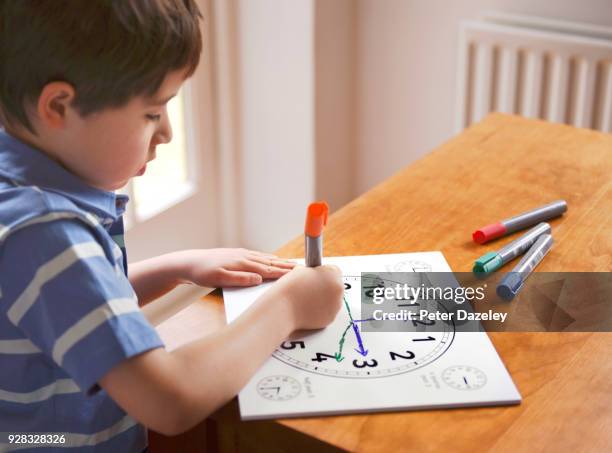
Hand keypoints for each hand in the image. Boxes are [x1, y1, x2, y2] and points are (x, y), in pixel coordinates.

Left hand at [176, 248, 295, 287]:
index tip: (298, 275)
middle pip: (270, 262)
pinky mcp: (237, 255)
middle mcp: (245, 257)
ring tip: (293, 265)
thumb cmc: (203, 273)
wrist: (190, 262)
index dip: (283, 273)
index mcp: (243, 264)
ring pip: (266, 258)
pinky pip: (258, 256)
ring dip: (280, 261)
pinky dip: (269, 258)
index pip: (268, 269)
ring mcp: (242, 255)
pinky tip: (272, 259)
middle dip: (287, 266)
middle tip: (303, 269)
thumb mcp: (219, 279)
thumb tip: (258, 278)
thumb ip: (240, 279)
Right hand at [267, 265, 343, 330]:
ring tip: (307, 299)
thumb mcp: (301, 270)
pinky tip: (308, 308)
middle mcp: (338, 291)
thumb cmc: (290, 289)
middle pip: (335, 285)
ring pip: (332, 299)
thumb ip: (313, 271)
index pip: (334, 270)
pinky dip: (320, 310)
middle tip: (310, 288)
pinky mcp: (330, 319)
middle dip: (325, 286)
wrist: (283, 308)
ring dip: (323, 298)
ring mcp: (335, 307)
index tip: (317, 276)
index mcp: (333, 276)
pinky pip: (327, 311)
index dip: (324, 273)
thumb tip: (313, 274)